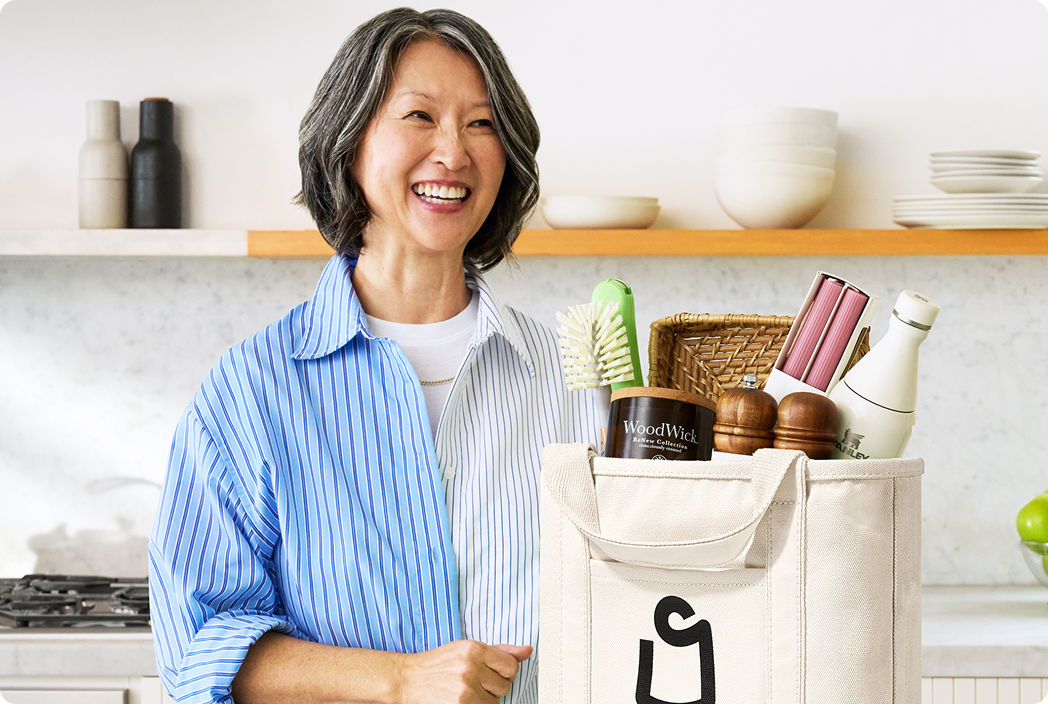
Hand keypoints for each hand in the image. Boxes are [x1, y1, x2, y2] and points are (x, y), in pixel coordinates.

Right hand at [397, 640, 532, 703]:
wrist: (408, 679)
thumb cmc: (439, 663)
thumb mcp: (467, 649)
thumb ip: (500, 651)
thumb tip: (527, 651)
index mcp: (475, 649)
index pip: (511, 666)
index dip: (505, 672)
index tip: (493, 673)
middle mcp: (471, 668)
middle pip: (505, 686)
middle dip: (493, 687)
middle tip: (474, 682)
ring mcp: (465, 689)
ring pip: (495, 702)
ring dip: (484, 700)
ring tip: (466, 691)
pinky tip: (462, 700)